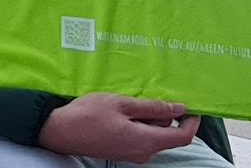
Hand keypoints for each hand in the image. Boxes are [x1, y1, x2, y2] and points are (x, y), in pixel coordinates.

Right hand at [39, 92, 200, 162]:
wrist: (59, 131)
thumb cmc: (87, 115)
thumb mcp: (121, 103)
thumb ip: (152, 107)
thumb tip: (178, 108)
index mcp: (147, 141)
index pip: (182, 136)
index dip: (191, 122)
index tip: (191, 107)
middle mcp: (143, 152)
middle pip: (166, 134)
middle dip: (160, 115)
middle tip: (141, 96)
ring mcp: (131, 154)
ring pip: (151, 135)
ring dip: (145, 118)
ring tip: (124, 103)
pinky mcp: (121, 152)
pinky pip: (138, 138)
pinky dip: (135, 124)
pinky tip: (118, 113)